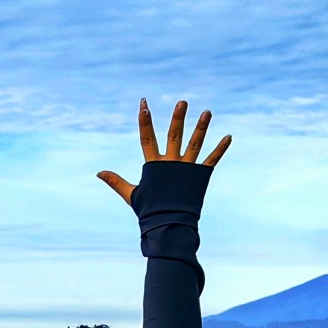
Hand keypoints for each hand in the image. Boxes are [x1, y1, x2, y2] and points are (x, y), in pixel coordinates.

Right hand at [97, 98, 231, 205]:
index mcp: (154, 167)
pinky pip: (212, 160)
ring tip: (207, 112)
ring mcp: (187, 169)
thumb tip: (98, 172)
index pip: (147, 139)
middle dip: (178, 118)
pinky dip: (220, 149)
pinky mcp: (200, 176)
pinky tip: (229, 136)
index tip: (144, 105)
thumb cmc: (148, 210)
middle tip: (183, 102)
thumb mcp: (131, 194)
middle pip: (174, 136)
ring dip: (202, 127)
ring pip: (195, 144)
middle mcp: (171, 164)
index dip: (144, 122)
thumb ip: (116, 181)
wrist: (168, 224)